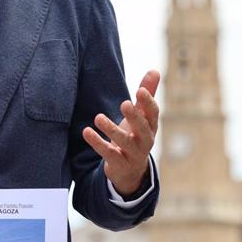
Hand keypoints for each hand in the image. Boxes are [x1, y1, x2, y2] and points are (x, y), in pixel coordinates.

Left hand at [82, 70, 159, 196]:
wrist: (130, 171)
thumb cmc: (135, 135)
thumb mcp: (140, 116)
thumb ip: (146, 94)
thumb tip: (155, 70)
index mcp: (151, 126)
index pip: (153, 113)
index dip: (148, 102)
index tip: (140, 90)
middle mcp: (145, 141)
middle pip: (142, 128)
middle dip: (134, 116)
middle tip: (125, 103)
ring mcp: (133, 154)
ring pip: (124, 142)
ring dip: (111, 129)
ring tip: (98, 117)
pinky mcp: (119, 164)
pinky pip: (108, 154)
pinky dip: (97, 143)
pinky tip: (87, 131)